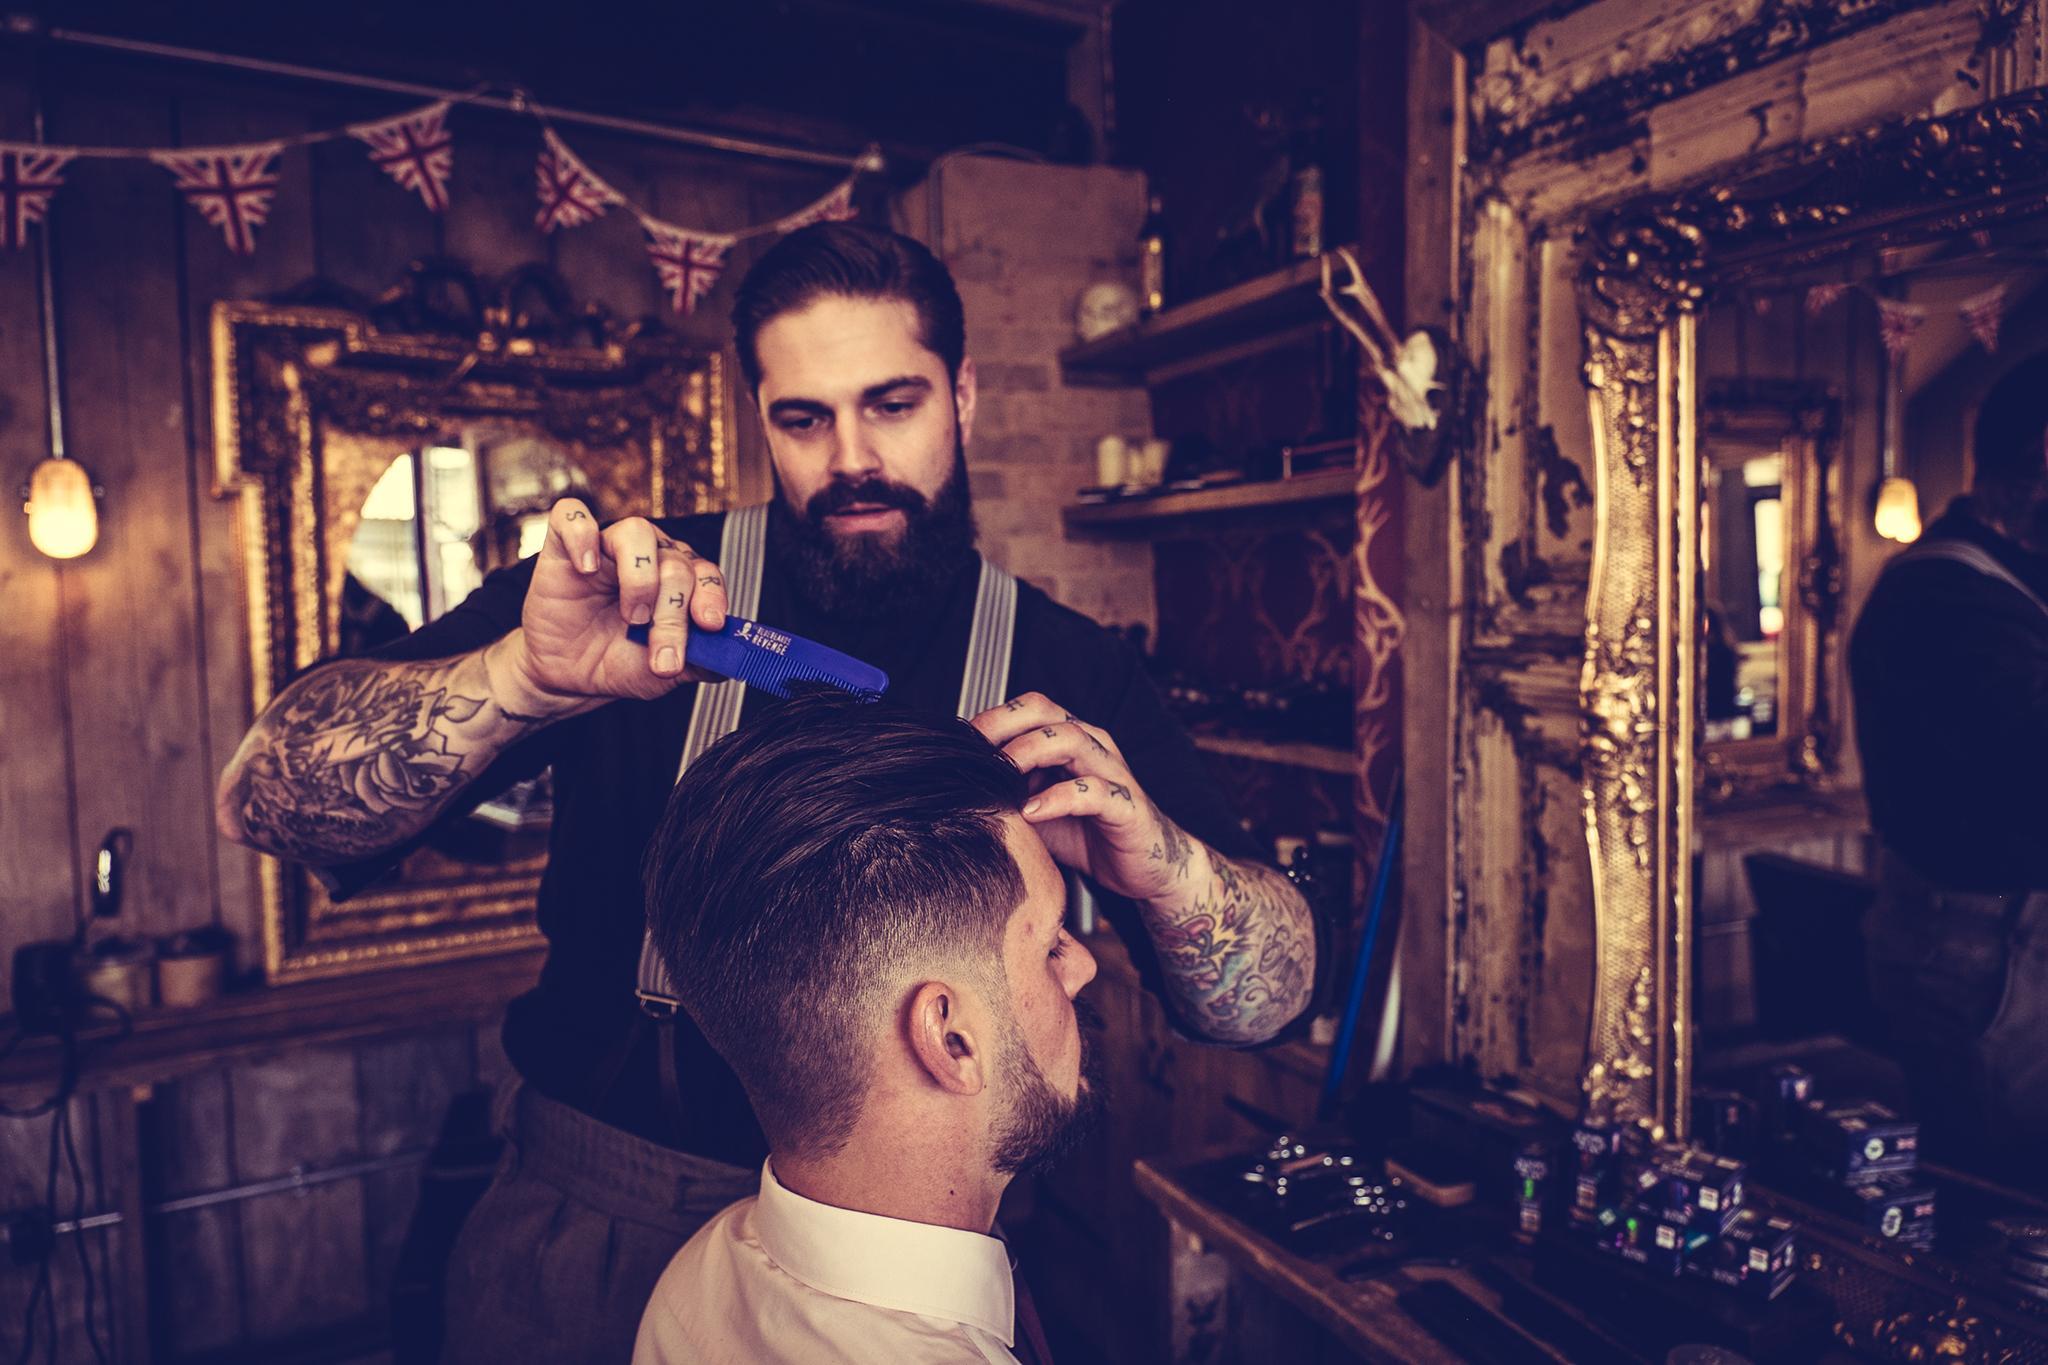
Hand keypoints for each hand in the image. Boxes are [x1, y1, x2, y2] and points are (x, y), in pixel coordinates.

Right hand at [507, 497, 730, 706]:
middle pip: (675, 564)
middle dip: (673, 614)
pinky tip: (587, 569)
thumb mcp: (664, 673)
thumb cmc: (618, 663)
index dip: (712, 596)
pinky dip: (582, 537)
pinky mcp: (564, 546)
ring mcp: (607, 547)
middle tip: (662, 657)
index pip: (706, 573)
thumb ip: (700, 662)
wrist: (568, 675)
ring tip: (632, 618)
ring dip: (639, 579)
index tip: (710, 625)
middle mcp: (649, 555)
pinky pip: (572, 516)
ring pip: (637, 532)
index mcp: (680, 579)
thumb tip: (731, 658)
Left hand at [969, 692, 1198, 902]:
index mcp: (1069, 741)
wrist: (1146, 868)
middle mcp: (1092, 747)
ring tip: (1000, 775)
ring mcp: (1111, 772)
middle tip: (973, 750)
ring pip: (1070, 740)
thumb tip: (954, 789)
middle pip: (1045, 712)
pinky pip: (1093, 792)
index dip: (992, 718)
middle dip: (1003, 725)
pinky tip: (1031, 812)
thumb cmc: (1089, 834)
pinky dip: (1058, 798)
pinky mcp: (1126, 805)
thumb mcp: (1035, 810)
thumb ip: (1005, 793)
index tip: (958, 743)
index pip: (1028, 708)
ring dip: (1028, 753)